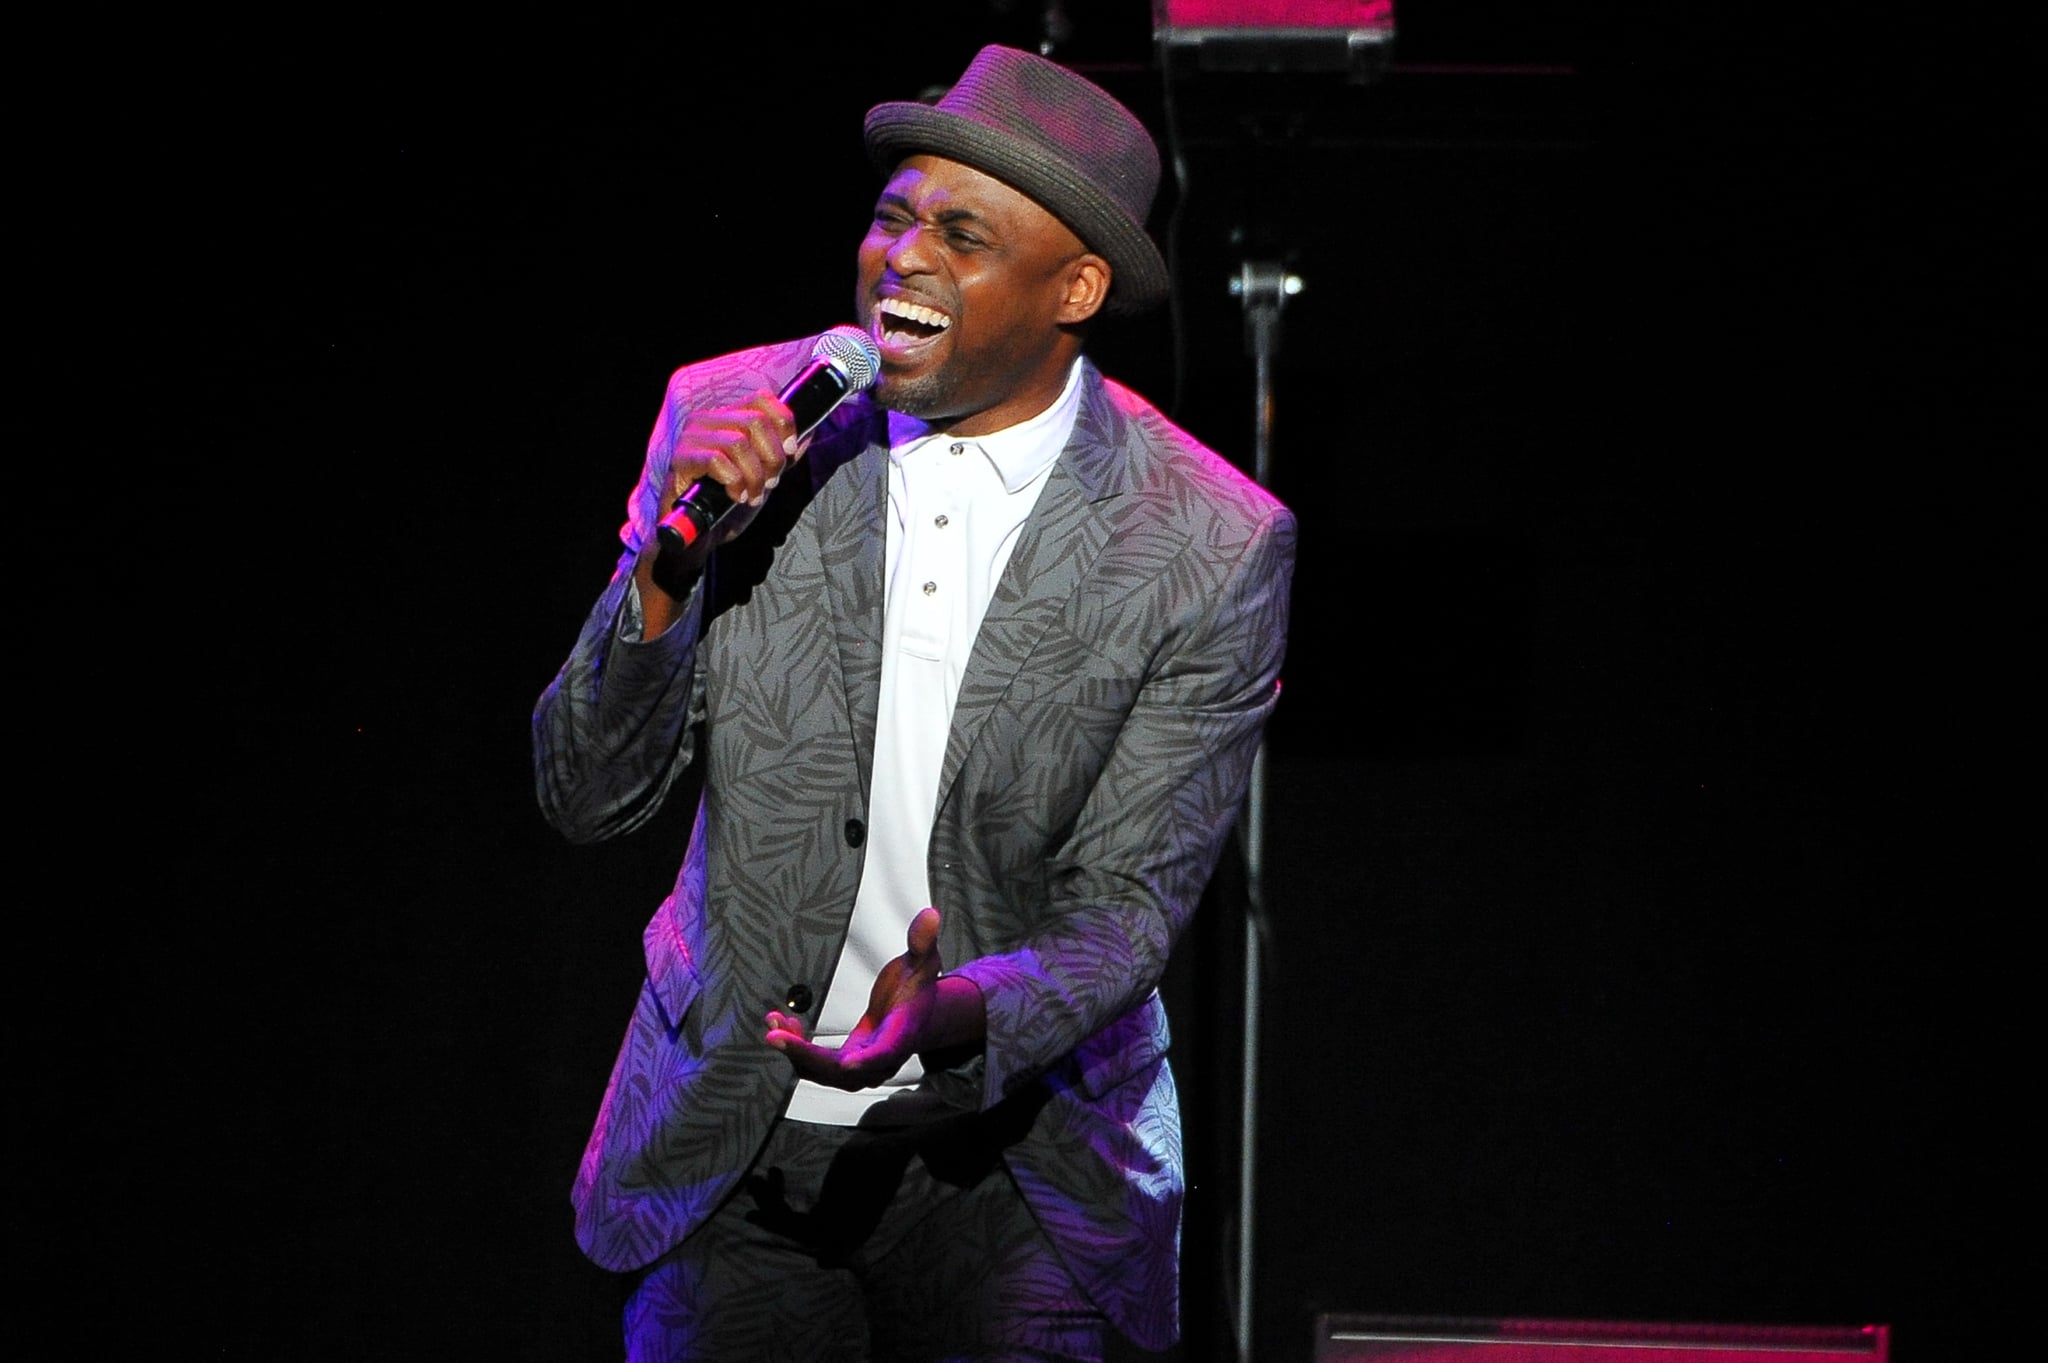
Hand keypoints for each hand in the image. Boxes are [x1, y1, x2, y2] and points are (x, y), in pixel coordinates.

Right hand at [635, 388, 806, 623]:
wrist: (700, 537)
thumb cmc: (729, 505)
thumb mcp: (765, 476)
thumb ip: (784, 454)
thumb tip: (810, 432)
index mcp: (727, 419)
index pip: (761, 398)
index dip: (783, 422)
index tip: (790, 451)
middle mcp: (706, 421)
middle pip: (755, 421)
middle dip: (773, 456)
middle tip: (771, 482)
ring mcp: (690, 440)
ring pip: (738, 442)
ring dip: (754, 475)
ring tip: (753, 494)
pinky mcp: (680, 461)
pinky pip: (716, 461)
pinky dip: (734, 482)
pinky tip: (735, 497)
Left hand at [767, 908, 982, 1089]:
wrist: (916, 1016)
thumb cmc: (917, 989)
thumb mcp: (923, 961)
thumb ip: (922, 941)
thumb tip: (930, 914)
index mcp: (901, 1035)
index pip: (885, 1052)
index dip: (868, 1059)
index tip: (847, 1061)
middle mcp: (881, 1059)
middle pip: (843, 1071)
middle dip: (806, 1055)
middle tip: (775, 1035)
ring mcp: (861, 1066)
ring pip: (824, 1072)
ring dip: (796, 1052)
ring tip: (775, 1021)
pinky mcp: (844, 1063)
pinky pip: (816, 1066)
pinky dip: (797, 1050)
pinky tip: (784, 1023)